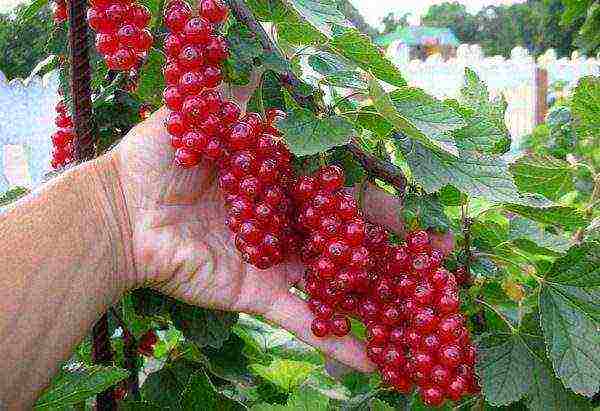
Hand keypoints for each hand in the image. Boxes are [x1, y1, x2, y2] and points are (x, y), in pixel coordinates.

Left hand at [108, 103, 402, 372]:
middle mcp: (283, 220)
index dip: (375, 198)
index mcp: (278, 179)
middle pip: (345, 235)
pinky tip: (374, 363)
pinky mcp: (258, 292)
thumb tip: (288, 82)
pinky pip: (300, 318)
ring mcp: (274, 259)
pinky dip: (335, 341)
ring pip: (331, 279)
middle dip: (389, 248)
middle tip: (433, 262)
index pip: (338, 188)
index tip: (410, 209)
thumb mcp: (208, 116)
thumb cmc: (160, 158)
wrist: (121, 214)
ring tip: (418, 316)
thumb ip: (250, 102)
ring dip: (373, 297)